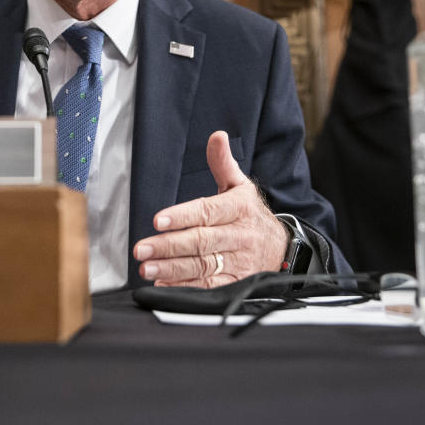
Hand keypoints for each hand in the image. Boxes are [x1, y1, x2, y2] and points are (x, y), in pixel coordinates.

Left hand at [132, 130, 288, 286]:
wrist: (283, 248)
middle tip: (142, 248)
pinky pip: (210, 286)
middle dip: (169, 246)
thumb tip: (217, 136)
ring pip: (202, 266)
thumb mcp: (241, 186)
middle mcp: (240, 235)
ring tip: (147, 268)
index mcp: (239, 208)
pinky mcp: (237, 282)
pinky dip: (186, 287)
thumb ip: (223, 163)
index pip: (207, 211)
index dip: (182, 216)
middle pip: (201, 241)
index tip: (159, 220)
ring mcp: (239, 262)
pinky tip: (164, 285)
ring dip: (172, 269)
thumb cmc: (250, 214)